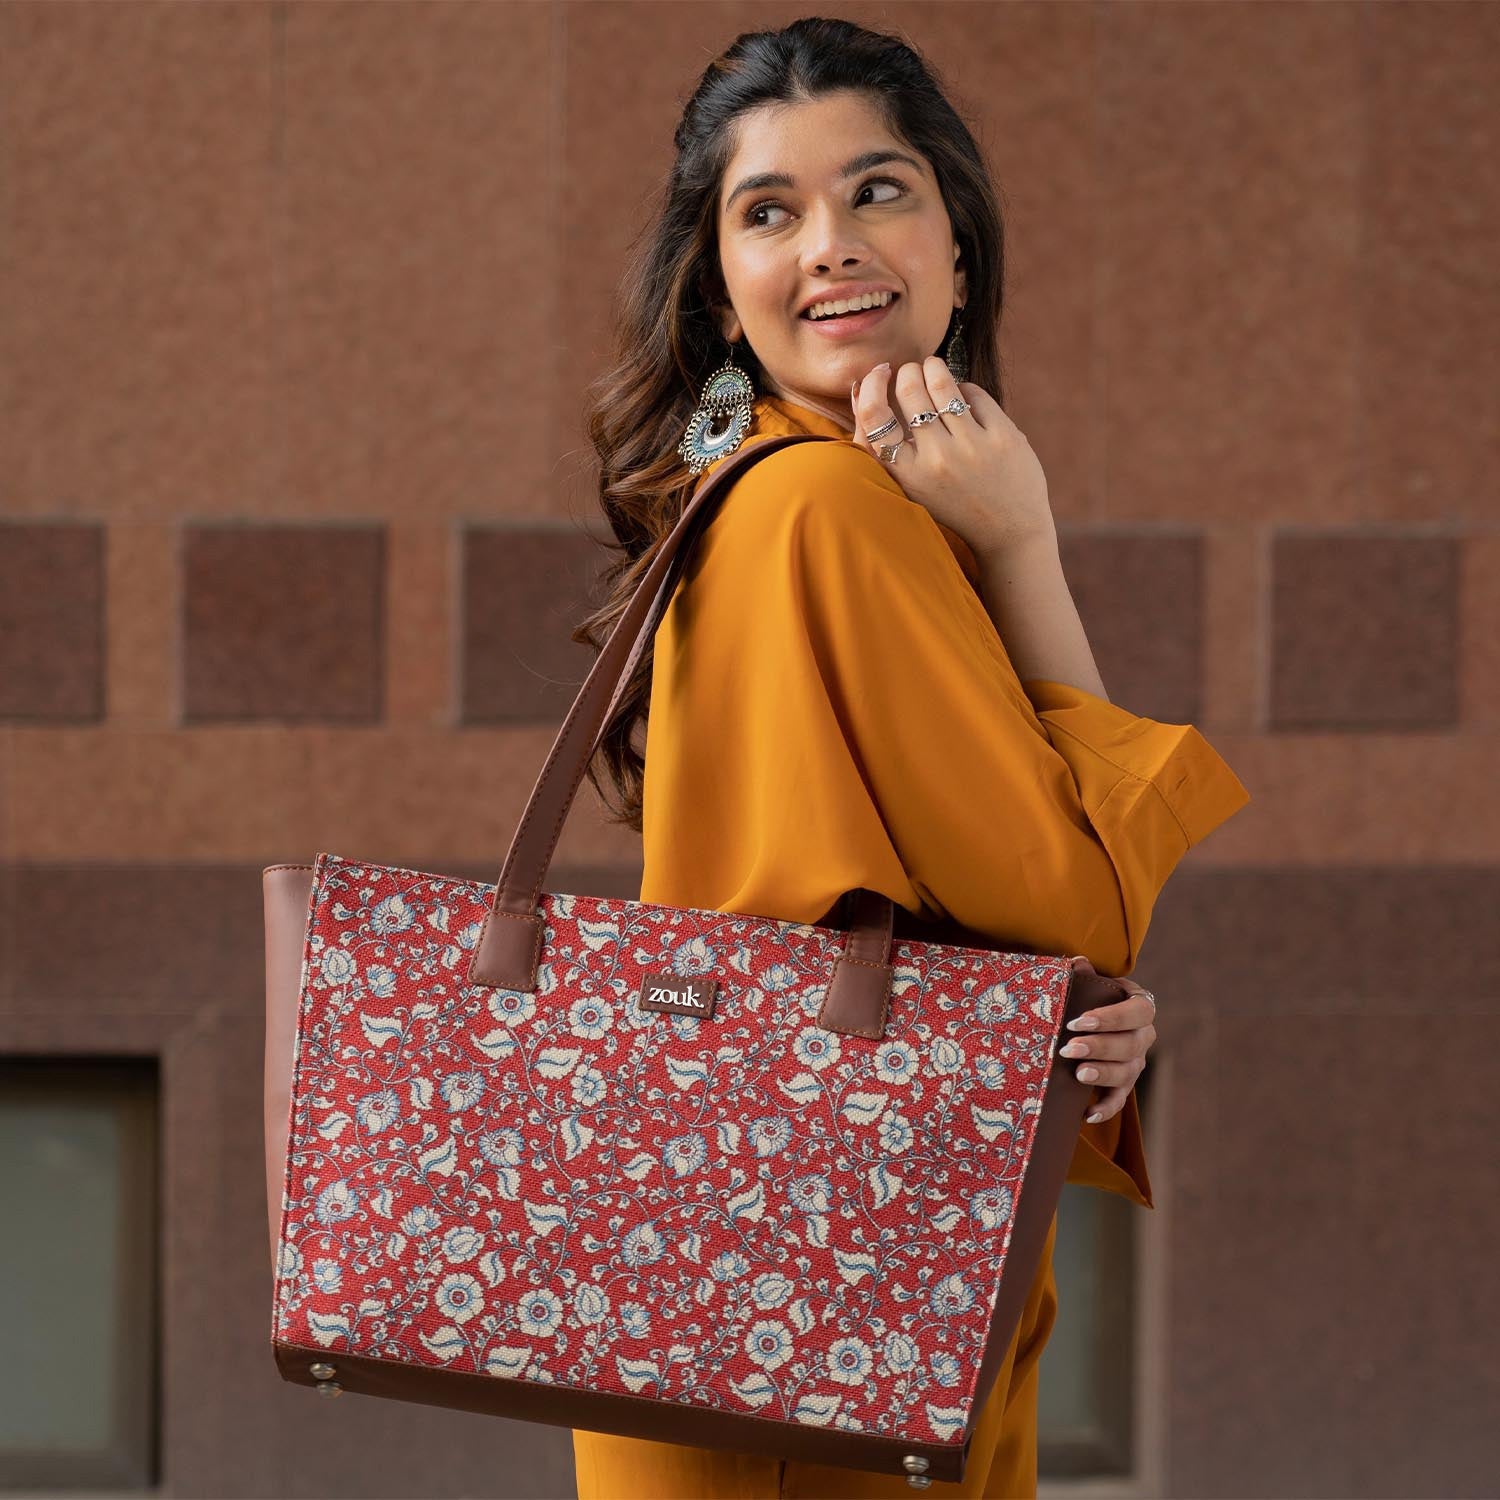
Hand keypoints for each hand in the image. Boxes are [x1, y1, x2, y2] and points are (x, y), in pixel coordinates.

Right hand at [851, 356, 1055, 555]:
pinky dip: (964, 389)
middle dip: (907, 372)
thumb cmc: (951, 503)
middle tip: (910, 372)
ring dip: (933, 367)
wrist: (1009, 531)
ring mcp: (972, 447)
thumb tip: (858, 388)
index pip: (874, 416)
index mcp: (908, 475)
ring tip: (932, 367)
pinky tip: (962, 397)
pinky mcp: (1003, 437)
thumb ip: (881, 445)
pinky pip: (973, 393)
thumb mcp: (910, 484)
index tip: (879, 374)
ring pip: (942, 383)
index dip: (872, 386)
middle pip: (909, 390)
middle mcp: (937, 460)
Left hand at [1058, 957, 1156, 1125]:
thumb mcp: (1088, 984)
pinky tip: (1088, 1114)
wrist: (1092, 1019)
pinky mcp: (1124, 1084)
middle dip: (1100, 1047)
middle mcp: (1144, 1035)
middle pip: (1131, 1045)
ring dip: (1103, 1074)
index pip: (1137, 1011)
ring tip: (1078, 1074)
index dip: (1111, 1018)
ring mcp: (1136, 1061)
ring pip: (1128, 1072)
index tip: (1079, 1022)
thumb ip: (1083, 975)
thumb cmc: (1089, 997)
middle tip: (1068, 1049)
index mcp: (1140, 1005)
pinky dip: (1106, 1108)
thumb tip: (1077, 962)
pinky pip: (1120, 1099)